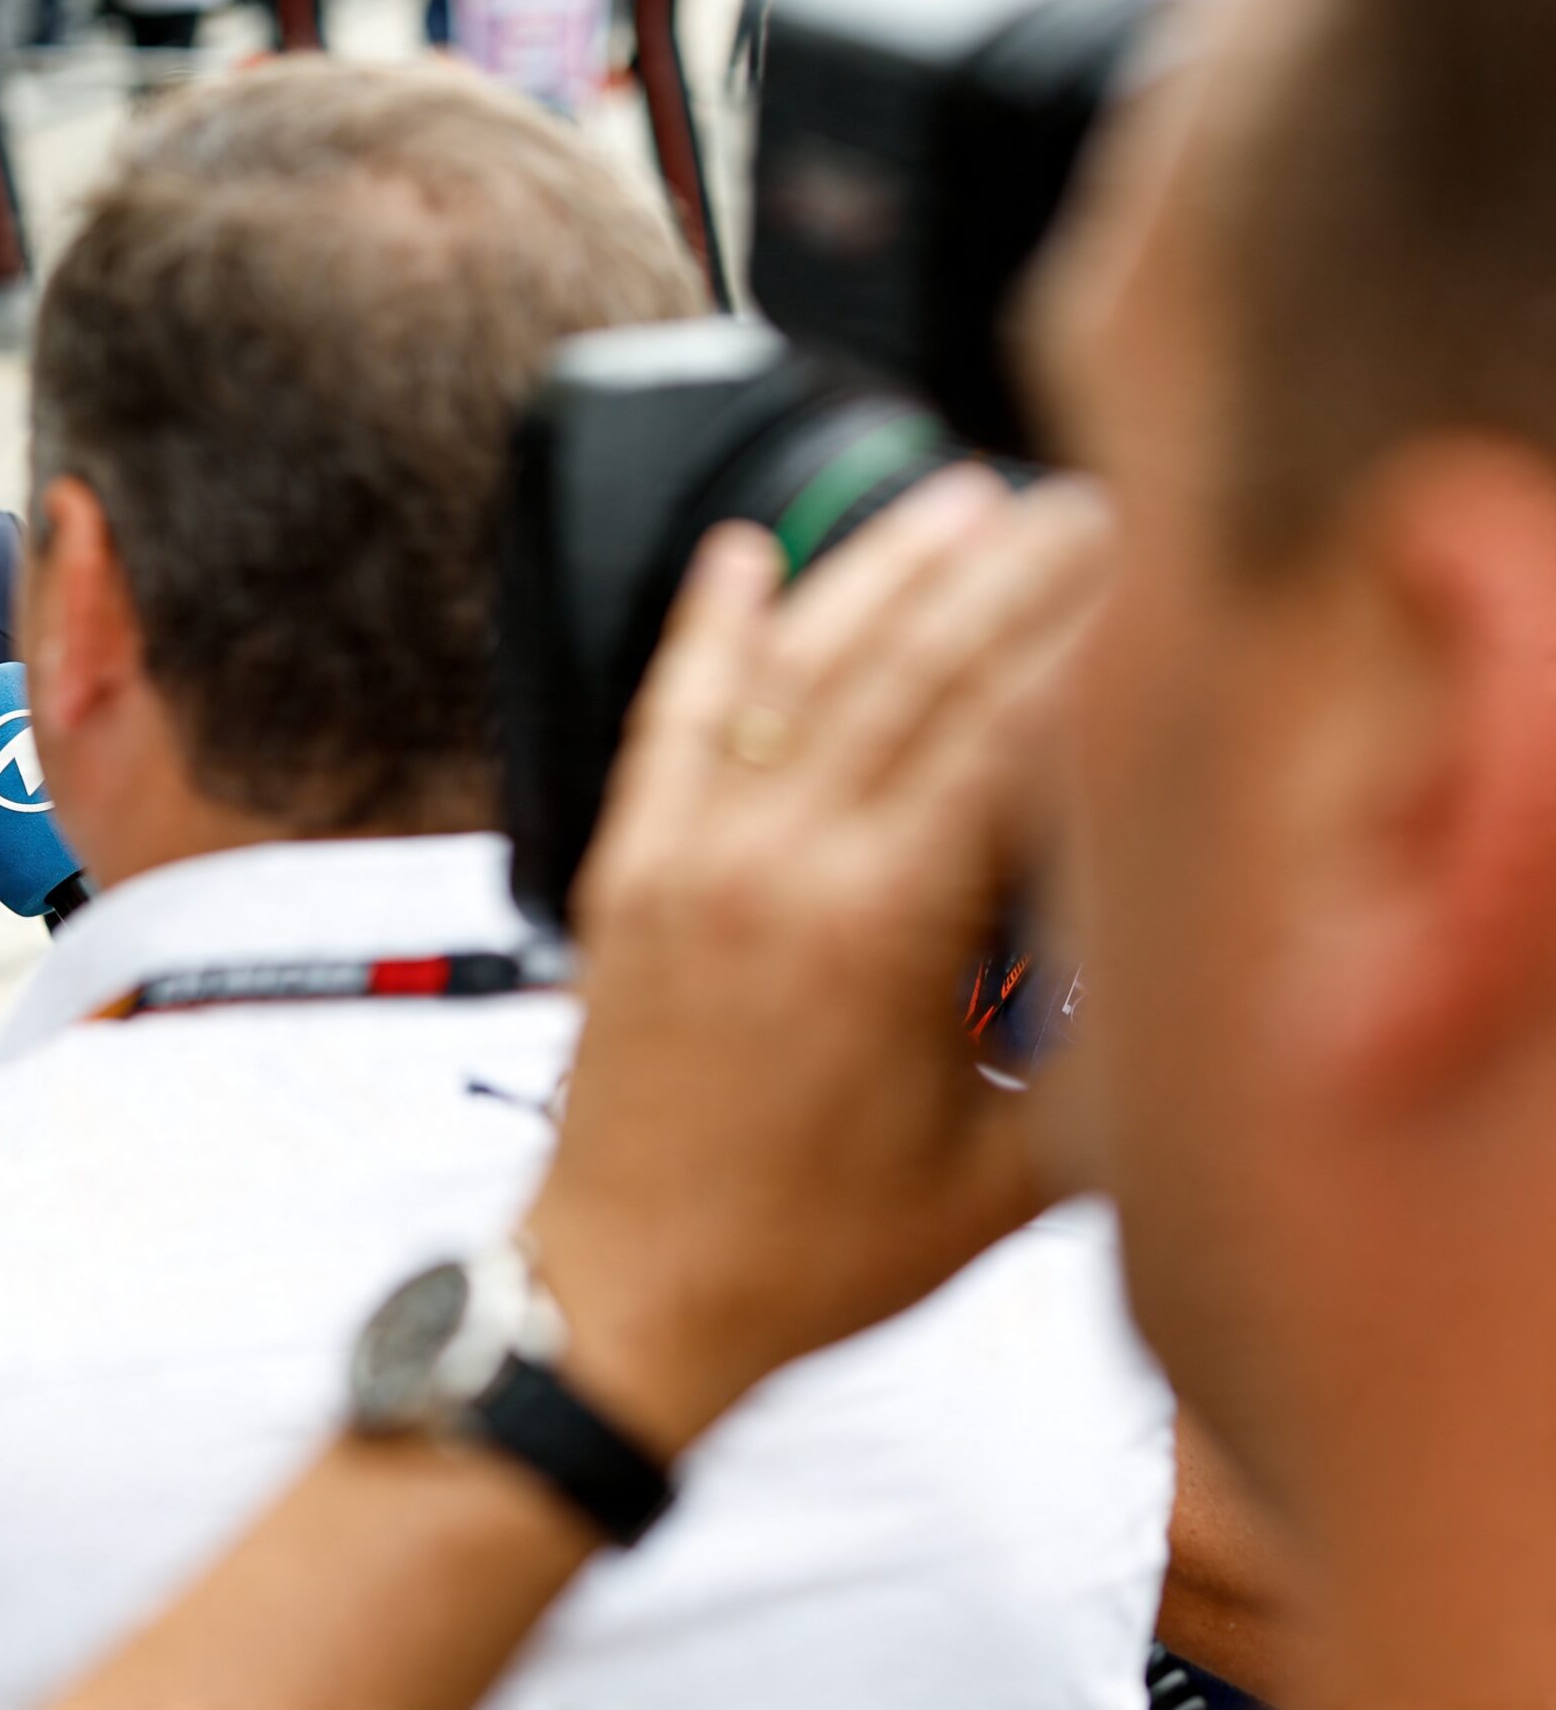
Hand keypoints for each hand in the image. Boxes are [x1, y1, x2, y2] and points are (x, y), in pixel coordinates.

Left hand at [526, 468, 1116, 1452]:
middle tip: (1082, 505)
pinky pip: (669, 719)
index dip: (1084, 649)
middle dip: (1008, 578)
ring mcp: (690, 856)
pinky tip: (735, 556)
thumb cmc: (800, 1255)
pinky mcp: (626, 871)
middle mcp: (777, 862)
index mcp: (879, 926)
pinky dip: (704, 631)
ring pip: (796, 671)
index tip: (1145, 581)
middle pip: (913, 674)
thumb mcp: (1001, 1184)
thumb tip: (1174, 979)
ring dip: (881, 574)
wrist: (622, 1296)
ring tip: (956, 500)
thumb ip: (1101, 1080)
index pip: (1006, 739)